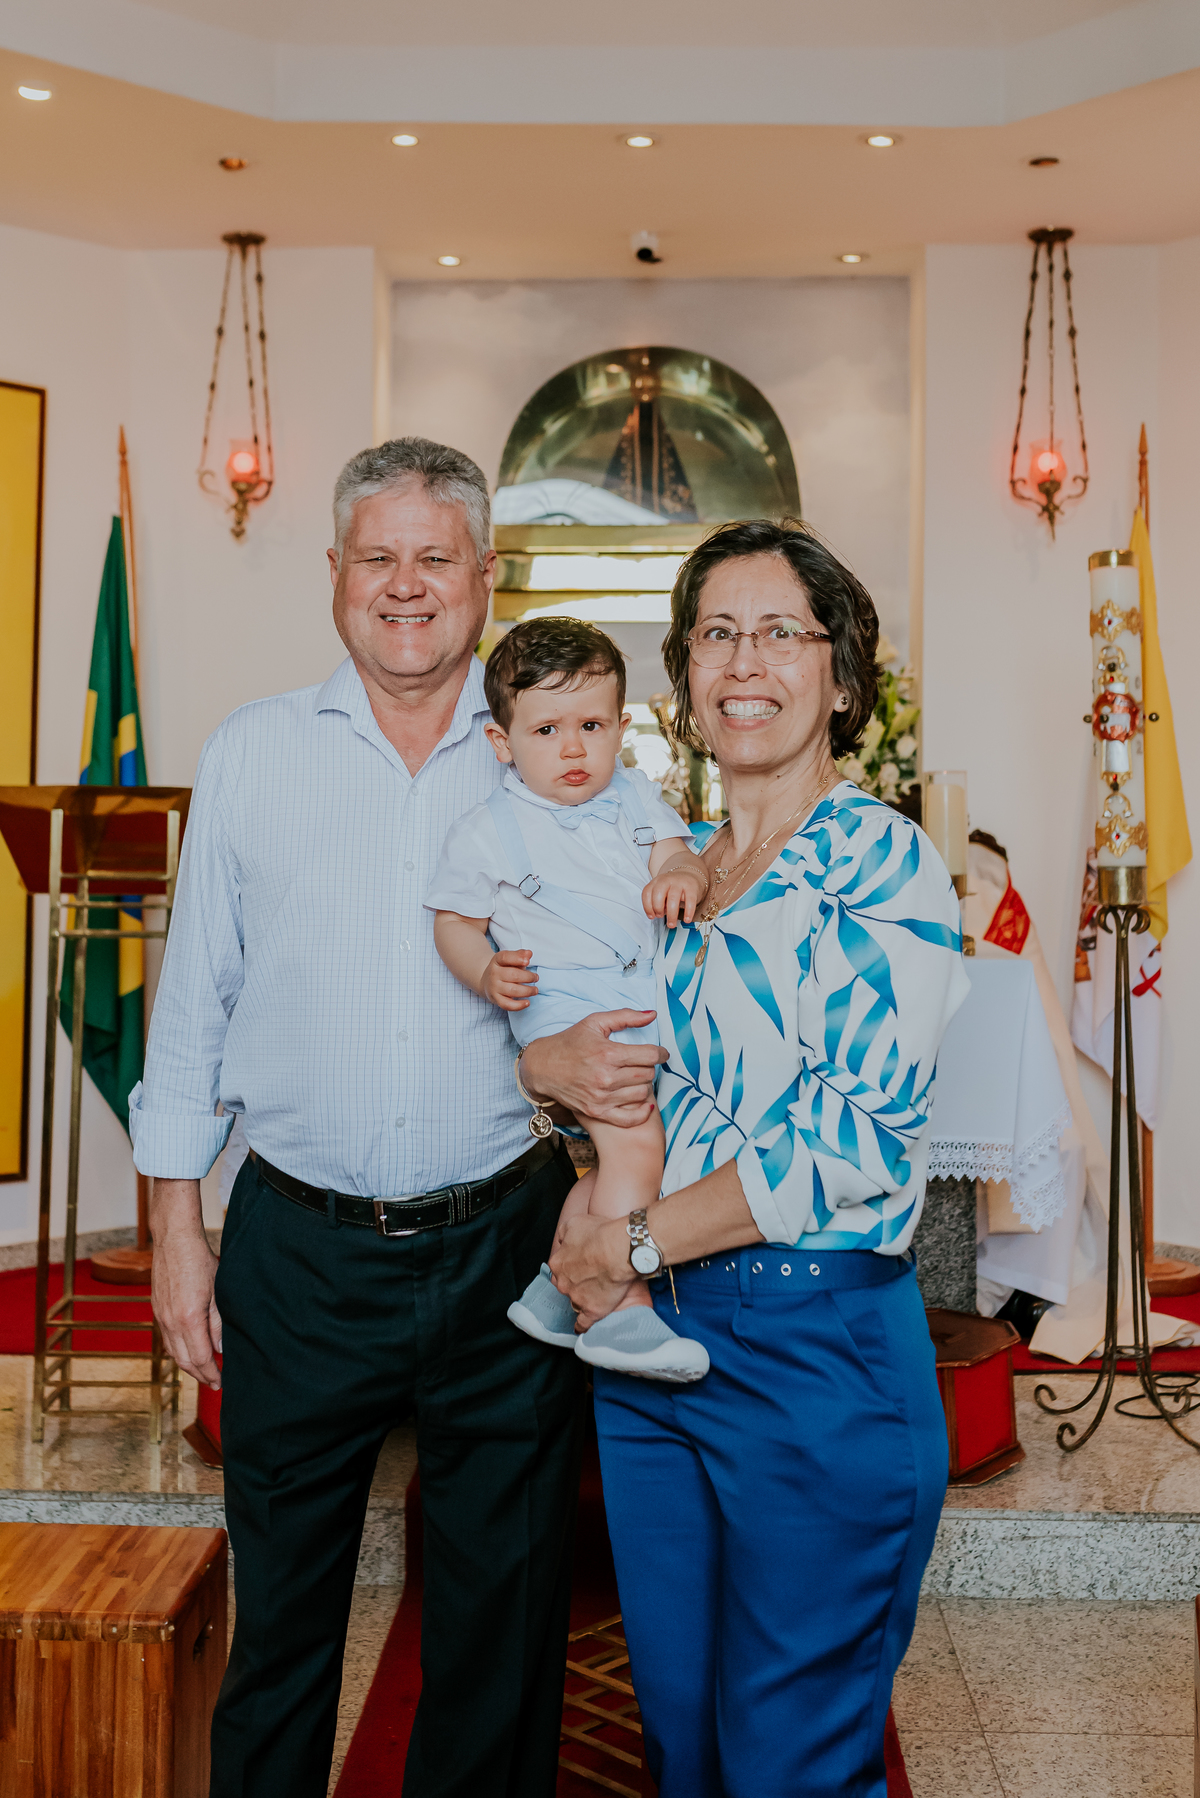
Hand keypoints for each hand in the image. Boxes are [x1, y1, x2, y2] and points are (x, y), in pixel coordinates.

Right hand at [149, 1178, 222, 1387]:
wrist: (174, 1240)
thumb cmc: (200, 1261)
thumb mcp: (219, 1292)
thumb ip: (219, 1324)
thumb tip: (220, 1351)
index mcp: (188, 1319)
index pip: (201, 1358)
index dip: (212, 1374)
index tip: (221, 1382)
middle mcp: (171, 1322)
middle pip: (185, 1361)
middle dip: (200, 1376)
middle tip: (214, 1383)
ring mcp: (161, 1317)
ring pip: (174, 1352)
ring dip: (189, 1366)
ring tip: (203, 1372)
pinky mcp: (157, 1310)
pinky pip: (167, 1340)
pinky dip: (179, 1352)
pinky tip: (189, 1351)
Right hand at [482, 948, 538, 1010]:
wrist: (488, 981)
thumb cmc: (504, 969)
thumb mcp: (510, 959)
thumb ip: (520, 955)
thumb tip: (529, 954)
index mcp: (497, 960)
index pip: (505, 957)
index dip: (517, 958)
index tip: (528, 961)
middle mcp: (493, 974)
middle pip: (513, 975)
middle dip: (528, 977)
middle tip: (536, 978)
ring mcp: (494, 987)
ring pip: (512, 990)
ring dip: (527, 991)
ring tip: (535, 990)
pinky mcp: (496, 999)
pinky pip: (507, 1005)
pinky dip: (518, 1005)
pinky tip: (527, 1003)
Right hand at [520, 1011, 666, 1126]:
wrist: (542, 1067)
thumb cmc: (570, 1043)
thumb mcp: (595, 1022)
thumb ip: (625, 1016)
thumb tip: (652, 1015)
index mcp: (607, 1053)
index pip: (650, 1055)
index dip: (661, 1053)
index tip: (661, 1053)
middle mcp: (606, 1077)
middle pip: (648, 1074)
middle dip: (650, 1066)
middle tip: (643, 1063)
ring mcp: (601, 1097)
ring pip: (642, 1093)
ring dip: (644, 1084)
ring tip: (637, 1077)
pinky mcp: (597, 1111)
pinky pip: (630, 1118)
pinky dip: (642, 1112)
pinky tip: (645, 1102)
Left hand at [549, 1212, 634, 1328]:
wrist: (618, 1250)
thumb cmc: (599, 1233)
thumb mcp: (574, 1223)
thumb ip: (564, 1234)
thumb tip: (562, 1241)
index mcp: (558, 1262)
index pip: (559, 1268)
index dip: (570, 1266)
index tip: (580, 1265)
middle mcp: (564, 1282)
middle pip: (566, 1285)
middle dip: (574, 1283)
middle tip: (589, 1278)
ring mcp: (577, 1298)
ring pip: (575, 1302)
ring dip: (581, 1300)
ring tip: (593, 1297)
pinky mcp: (592, 1311)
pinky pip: (583, 1324)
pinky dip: (582, 1327)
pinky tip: (582, 1328)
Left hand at [643, 862, 708, 926]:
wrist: (689, 876)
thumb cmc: (673, 888)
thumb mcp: (662, 891)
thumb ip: (657, 901)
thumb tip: (658, 914)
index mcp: (656, 882)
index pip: (647, 893)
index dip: (647, 907)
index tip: (652, 916)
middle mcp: (666, 880)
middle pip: (658, 894)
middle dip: (657, 908)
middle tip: (660, 917)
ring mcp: (679, 883)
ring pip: (673, 898)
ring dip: (671, 914)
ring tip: (672, 924)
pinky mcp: (691, 887)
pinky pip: (690, 900)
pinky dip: (688, 912)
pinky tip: (687, 919)